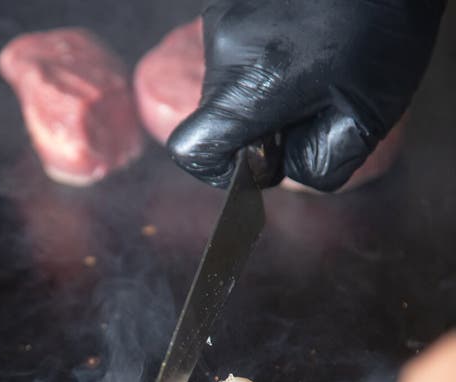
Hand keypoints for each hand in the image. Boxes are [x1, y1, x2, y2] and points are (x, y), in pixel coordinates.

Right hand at [168, 0, 444, 189]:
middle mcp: (224, 46)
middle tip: (308, 104)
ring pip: (229, 80)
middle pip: (215, 114)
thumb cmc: (383, 28)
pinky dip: (268, 55)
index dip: (219, 170)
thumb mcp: (365, 118)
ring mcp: (223, 14)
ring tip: (315, 65)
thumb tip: (285, 169)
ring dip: (264, 87)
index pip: (193, 149)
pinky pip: (240, 46)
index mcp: (251, 85)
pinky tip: (309, 39)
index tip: (256, 161)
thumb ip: (320, 164)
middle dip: (256, 124)